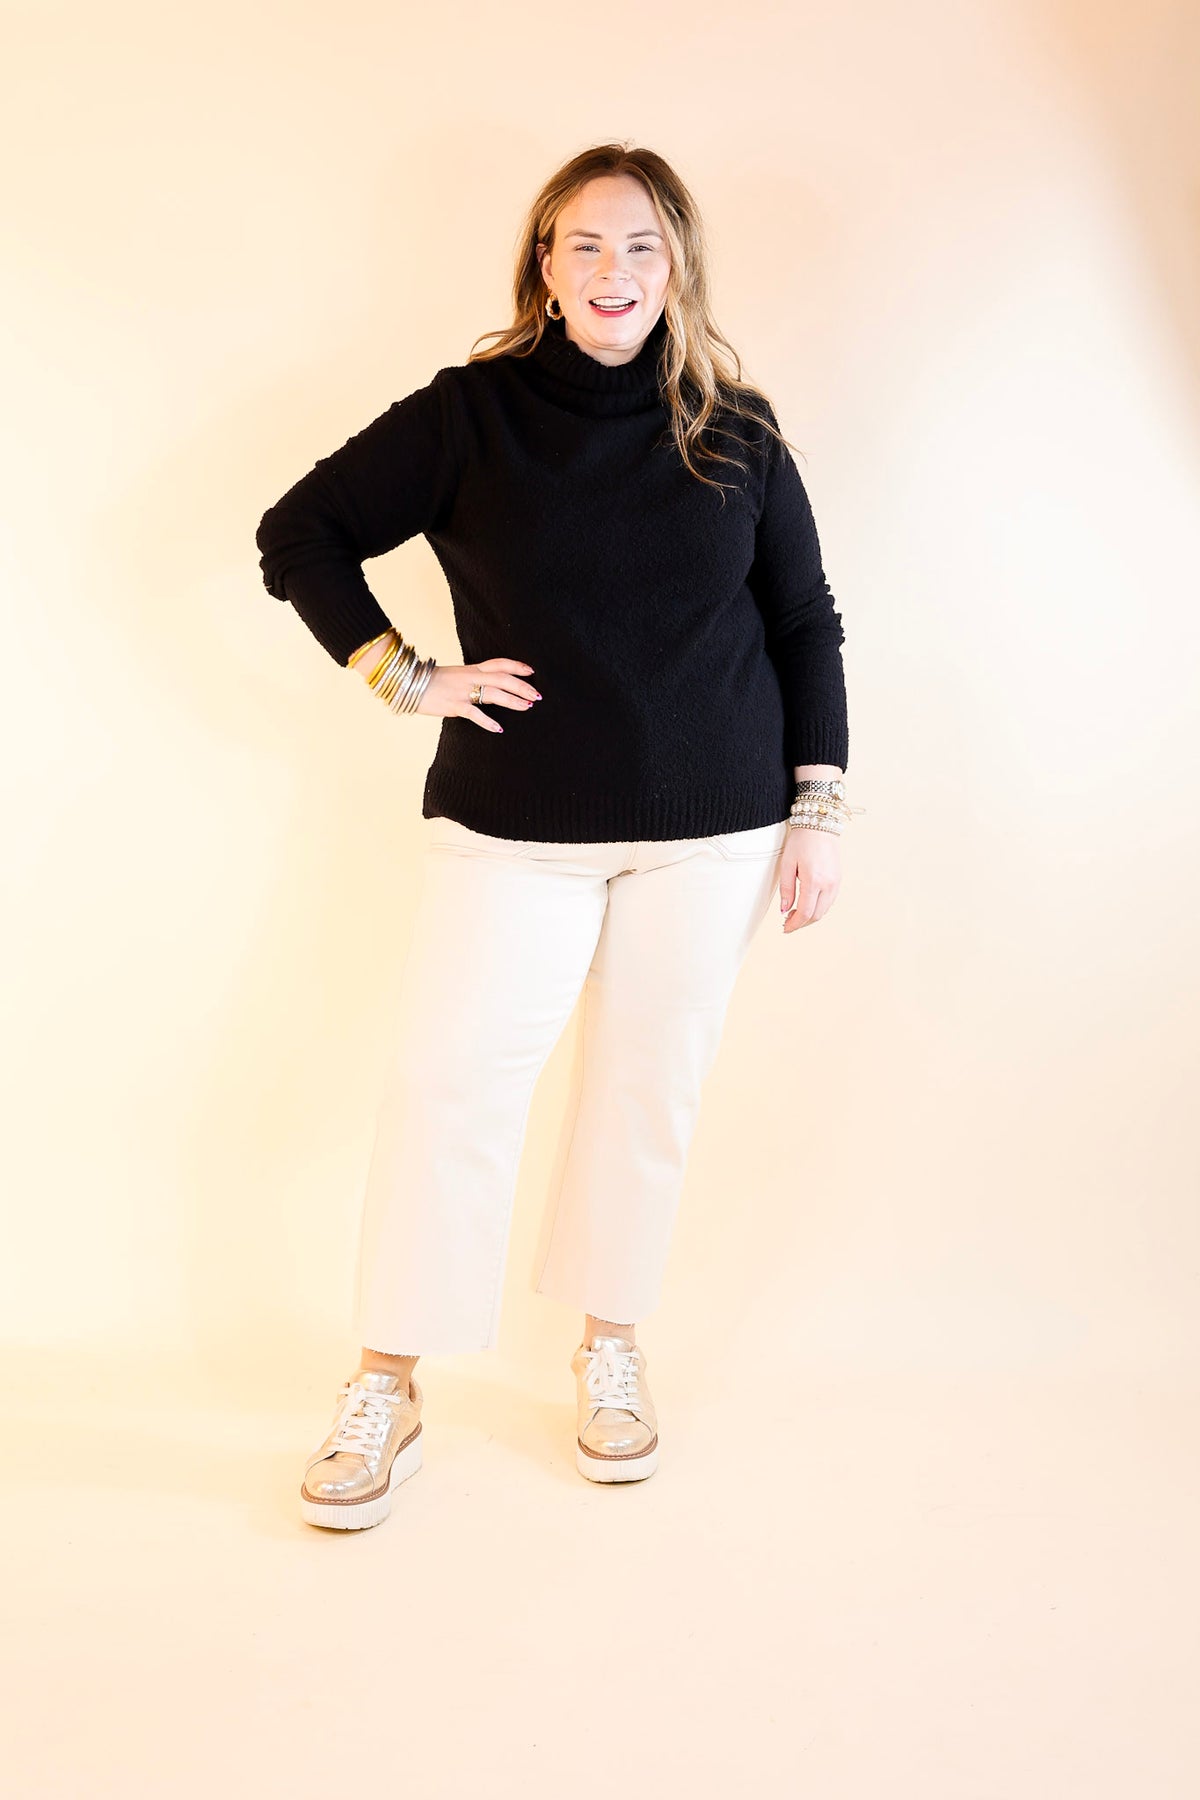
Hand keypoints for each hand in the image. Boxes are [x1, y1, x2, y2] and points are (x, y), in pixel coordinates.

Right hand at [357, 649, 540, 730]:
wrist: (407, 683)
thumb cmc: (429, 682)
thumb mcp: (453, 675)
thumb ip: (469, 679)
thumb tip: (484, 686)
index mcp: (471, 669)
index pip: (499, 663)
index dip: (517, 666)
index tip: (531, 671)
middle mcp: (470, 677)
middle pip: (503, 678)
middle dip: (522, 687)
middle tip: (537, 696)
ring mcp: (463, 691)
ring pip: (495, 694)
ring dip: (514, 701)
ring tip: (527, 707)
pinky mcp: (455, 705)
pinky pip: (475, 714)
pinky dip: (488, 722)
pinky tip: (499, 729)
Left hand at [779, 826, 840, 931]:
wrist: (820, 824)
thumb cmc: (801, 840)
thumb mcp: (787, 864)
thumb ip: (786, 889)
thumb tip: (784, 910)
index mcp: (813, 880)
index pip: (805, 912)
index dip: (794, 924)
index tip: (785, 928)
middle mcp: (828, 884)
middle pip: (816, 915)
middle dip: (801, 923)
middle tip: (787, 922)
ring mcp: (836, 882)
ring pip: (824, 910)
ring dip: (810, 916)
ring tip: (795, 914)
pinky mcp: (838, 879)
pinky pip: (829, 901)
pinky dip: (818, 907)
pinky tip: (807, 904)